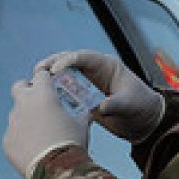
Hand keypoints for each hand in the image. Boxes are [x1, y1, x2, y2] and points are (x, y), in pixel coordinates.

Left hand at [3, 68, 90, 178]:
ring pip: (16, 114)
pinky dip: (22, 140)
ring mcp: (13, 123)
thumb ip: (82, 115)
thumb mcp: (82, 126)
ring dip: (26, 119)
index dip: (47, 80)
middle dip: (26, 90)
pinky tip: (34, 150)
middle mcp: (24, 104)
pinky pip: (14, 136)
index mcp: (43, 95)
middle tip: (37, 101)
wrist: (56, 171)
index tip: (51, 86)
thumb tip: (88, 112)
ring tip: (41, 134)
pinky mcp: (7, 141)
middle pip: (19, 87)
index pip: (41, 75)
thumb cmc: (71, 143)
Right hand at [37, 50, 164, 142]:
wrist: (144, 122)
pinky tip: (41, 99)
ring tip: (34, 83)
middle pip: (68, 62)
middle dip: (52, 64)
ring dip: (49, 78)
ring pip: (63, 76)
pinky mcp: (82, 98)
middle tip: (38, 71)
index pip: (84, 57)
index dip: (68, 60)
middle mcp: (94, 72)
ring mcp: (87, 85)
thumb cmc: (142, 106)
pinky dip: (54, 94)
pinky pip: (65, 93)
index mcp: (106, 65)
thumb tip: (101, 107)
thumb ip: (116, 103)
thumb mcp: (130, 104)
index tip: (55, 68)